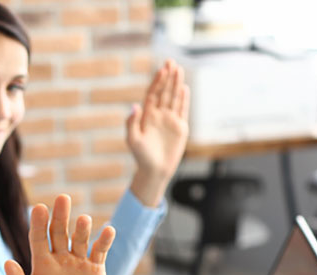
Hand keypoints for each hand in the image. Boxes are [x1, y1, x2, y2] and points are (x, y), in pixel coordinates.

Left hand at [4, 194, 114, 274]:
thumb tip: (7, 262)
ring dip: (82, 229)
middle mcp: (60, 259)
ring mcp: (78, 263)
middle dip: (60, 216)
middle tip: (62, 199)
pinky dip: (104, 241)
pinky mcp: (95, 271)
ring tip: (83, 220)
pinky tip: (108, 231)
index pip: (38, 238)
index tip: (39, 208)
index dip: (39, 223)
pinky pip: (100, 252)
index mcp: (42, 264)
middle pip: (59, 232)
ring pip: (80, 239)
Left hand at [126, 60, 189, 207]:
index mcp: (147, 115)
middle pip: (164, 92)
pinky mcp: (180, 128)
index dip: (157, 81)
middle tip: (171, 61)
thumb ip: (132, 123)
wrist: (154, 170)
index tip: (162, 69)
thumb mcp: (133, 140)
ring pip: (174, 98)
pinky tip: (185, 88)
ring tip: (179, 69)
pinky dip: (184, 100)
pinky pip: (183, 110)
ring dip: (177, 84)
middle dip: (168, 77)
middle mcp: (159, 115)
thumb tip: (135, 106)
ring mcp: (170, 120)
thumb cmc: (141, 157)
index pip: (153, 93)